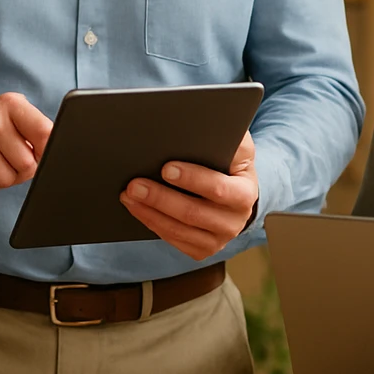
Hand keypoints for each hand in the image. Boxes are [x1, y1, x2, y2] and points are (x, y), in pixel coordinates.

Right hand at [0, 92, 52, 192]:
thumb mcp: (17, 118)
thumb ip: (39, 132)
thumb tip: (59, 155)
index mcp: (11, 103)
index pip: (45, 133)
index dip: (48, 152)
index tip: (41, 154)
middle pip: (27, 164)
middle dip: (23, 169)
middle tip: (10, 158)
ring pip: (8, 179)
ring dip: (5, 178)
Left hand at [119, 132, 258, 259]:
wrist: (235, 193)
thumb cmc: (230, 163)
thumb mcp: (237, 146)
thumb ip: (229, 135)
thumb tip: (204, 124)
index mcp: (244, 194)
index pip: (218, 189)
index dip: (192, 179)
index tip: (166, 168)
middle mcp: (234, 222)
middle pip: (192, 213)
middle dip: (160, 198)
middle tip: (135, 184)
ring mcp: (218, 240)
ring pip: (178, 230)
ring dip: (150, 212)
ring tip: (129, 195)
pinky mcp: (201, 249)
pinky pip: (173, 240)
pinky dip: (151, 223)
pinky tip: (136, 208)